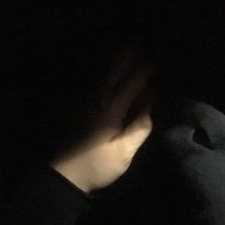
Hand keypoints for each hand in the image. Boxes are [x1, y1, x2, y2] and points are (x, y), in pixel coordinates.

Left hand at [53, 56, 152, 193]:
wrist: (65, 177)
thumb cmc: (96, 167)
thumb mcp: (123, 152)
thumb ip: (139, 128)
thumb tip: (152, 107)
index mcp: (109, 110)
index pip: (131, 85)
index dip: (145, 72)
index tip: (159, 61)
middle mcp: (96, 101)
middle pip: (113, 74)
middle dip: (128, 60)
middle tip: (142, 47)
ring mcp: (86, 105)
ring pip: (102, 77)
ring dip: (115, 65)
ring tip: (127, 52)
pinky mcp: (80, 111)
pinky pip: (95, 87)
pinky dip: (104, 77)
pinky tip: (110, 75)